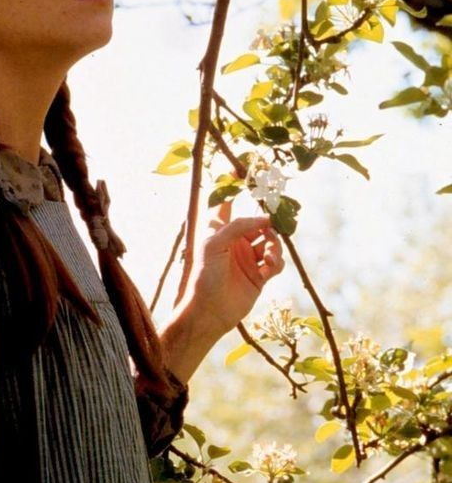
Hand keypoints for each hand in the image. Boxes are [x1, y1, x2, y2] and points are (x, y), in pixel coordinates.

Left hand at [158, 202, 283, 386]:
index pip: (227, 204)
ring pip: (270, 242)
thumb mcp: (215, 244)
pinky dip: (277, 261)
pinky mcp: (259, 276)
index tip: (243, 170)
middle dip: (267, 221)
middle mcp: (235, 243)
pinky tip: (269, 266)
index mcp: (220, 232)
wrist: (209, 312)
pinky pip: (276, 263)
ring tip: (268, 252)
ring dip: (274, 243)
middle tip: (274, 220)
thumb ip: (239, 226)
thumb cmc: (205, 276)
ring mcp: (248, 259)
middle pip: (257, 223)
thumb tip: (265, 219)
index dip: (234, 187)